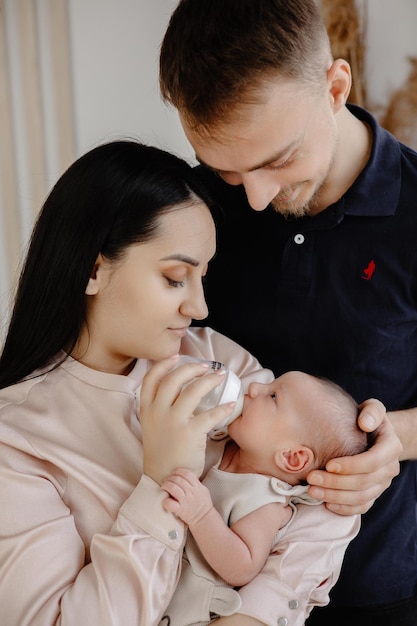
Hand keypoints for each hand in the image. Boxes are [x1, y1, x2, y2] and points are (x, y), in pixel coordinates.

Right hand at [140, 357, 236, 484]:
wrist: (163, 479)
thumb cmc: (162, 453)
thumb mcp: (152, 427)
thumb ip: (160, 409)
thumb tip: (178, 392)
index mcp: (147, 410)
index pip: (151, 379)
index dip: (163, 364)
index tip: (176, 357)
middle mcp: (157, 412)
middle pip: (174, 379)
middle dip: (192, 367)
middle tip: (206, 366)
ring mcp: (173, 422)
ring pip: (192, 391)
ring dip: (209, 380)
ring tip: (219, 376)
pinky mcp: (189, 433)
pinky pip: (210, 415)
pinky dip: (223, 408)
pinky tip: (231, 405)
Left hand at [162, 467, 212, 525]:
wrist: (204, 518)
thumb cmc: (203, 503)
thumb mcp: (203, 489)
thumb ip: (195, 482)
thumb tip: (184, 474)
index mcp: (197, 486)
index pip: (186, 473)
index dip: (178, 471)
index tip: (174, 473)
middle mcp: (191, 492)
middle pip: (178, 479)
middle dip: (170, 477)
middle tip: (167, 480)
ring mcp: (185, 501)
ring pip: (173, 488)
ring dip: (166, 485)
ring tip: (164, 487)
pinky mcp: (180, 510)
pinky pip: (170, 504)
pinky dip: (166, 501)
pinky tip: (165, 499)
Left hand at [307, 398, 401, 514]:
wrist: (373, 434)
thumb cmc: (368, 418)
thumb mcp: (373, 408)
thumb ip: (372, 411)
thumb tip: (364, 423)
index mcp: (391, 447)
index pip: (373, 462)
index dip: (351, 466)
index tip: (328, 464)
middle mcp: (390, 469)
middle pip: (364, 483)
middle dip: (336, 483)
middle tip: (311, 479)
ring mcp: (382, 484)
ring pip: (361, 498)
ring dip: (335, 497)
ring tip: (312, 491)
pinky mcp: (374, 494)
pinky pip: (361, 507)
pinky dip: (344, 509)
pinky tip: (326, 504)